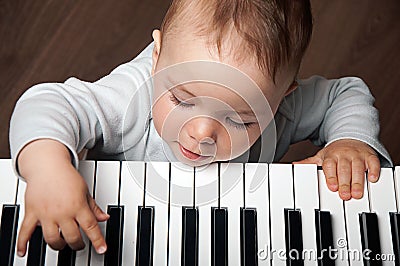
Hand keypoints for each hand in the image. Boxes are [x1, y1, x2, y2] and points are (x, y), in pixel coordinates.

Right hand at [16, 139, 108, 255]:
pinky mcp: (32, 212)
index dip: (98, 240)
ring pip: (52, 238)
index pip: (91, 227)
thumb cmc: (67, 176)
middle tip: (79, 244)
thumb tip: (104, 218)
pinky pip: (25, 231)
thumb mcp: (85, 191)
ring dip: (58, 245)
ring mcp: (47, 213)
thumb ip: (93, 207)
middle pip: (72, 237)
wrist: (48, 165)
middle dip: (78, 244)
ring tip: (62, 244)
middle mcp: (63, 211)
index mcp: (78, 206)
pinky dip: (22, 243)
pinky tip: (23, 251)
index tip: (102, 249)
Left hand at [294, 139, 379, 199]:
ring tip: (357, 193)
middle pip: (344, 169)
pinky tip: (372, 179)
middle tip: (345, 195)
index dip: (331, 177)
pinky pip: (373, 162)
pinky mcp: (370, 156)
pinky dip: (374, 170)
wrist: (351, 138)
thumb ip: (309, 163)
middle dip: (344, 182)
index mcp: (331, 156)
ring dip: (358, 181)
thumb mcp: (321, 157)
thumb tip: (294, 166)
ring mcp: (357, 155)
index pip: (330, 166)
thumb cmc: (335, 153)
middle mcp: (344, 155)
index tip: (332, 187)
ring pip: (358, 168)